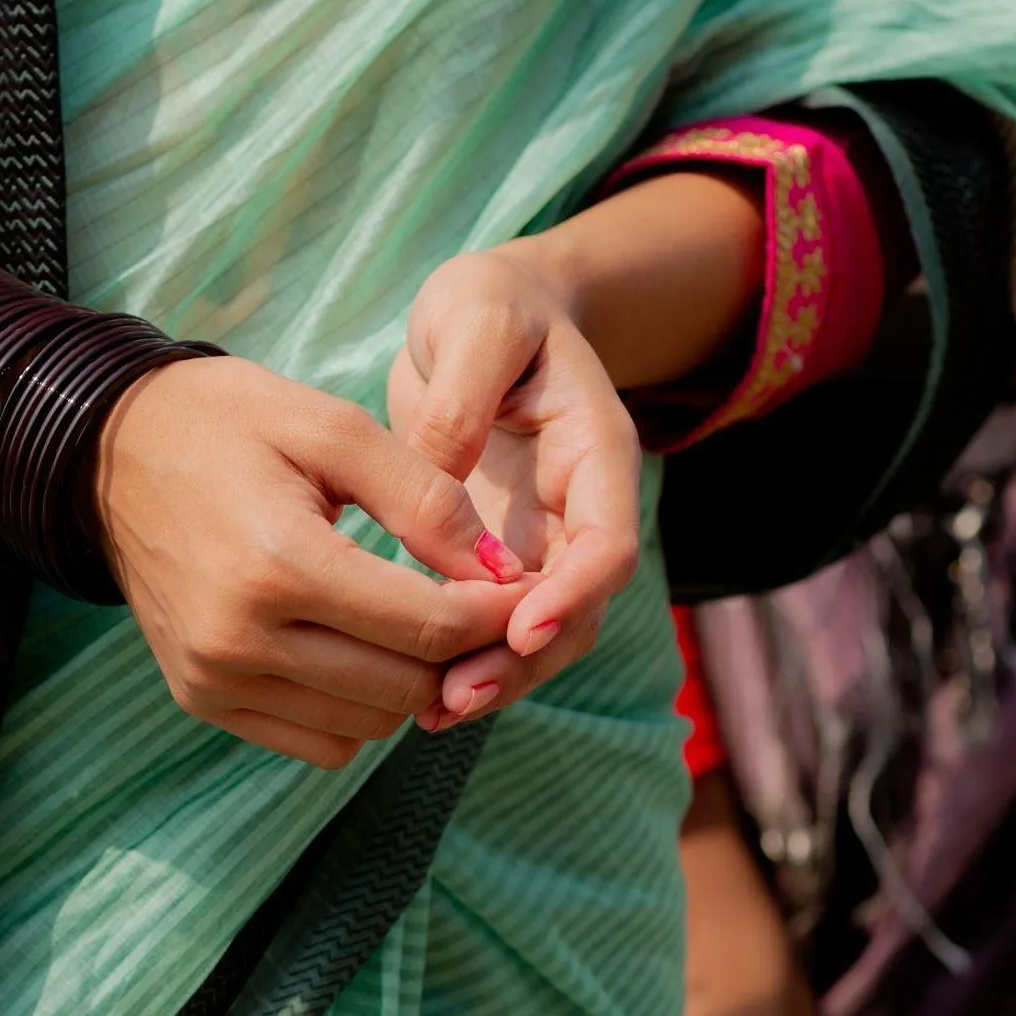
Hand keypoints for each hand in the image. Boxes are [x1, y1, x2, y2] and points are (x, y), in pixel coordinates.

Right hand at [94, 353, 526, 768]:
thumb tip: (495, 571)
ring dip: (412, 684)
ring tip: (420, 624)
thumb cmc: (227, 423)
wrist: (110, 453)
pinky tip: (359, 651)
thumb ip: (423, 495)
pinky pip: (319, 744)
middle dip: (464, 652)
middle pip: (405, 688)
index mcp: (277, 563)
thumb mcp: (332, 426)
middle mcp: (239, 638)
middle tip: (481, 607)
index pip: (427, 627)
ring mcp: (215, 678)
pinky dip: (358, 710)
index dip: (495, 614)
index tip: (521, 586)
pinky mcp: (203, 699)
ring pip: (369, 726)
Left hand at [387, 242, 640, 724]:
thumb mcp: (478, 319)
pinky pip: (490, 623)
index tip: (520, 629)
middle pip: (575, 610)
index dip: (572, 594)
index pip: (606, 543)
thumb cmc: (489, 304)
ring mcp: (539, 540)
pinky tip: (410, 689)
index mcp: (595, 453)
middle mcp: (578, 511)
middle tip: (454, 694)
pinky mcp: (494, 557)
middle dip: (521, 660)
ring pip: (535, 633)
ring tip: (429, 711)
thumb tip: (439, 479)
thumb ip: (462, 395)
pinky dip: (459, 657)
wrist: (487, 312)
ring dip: (490, 675)